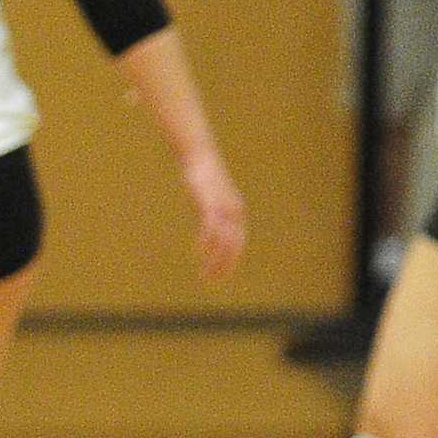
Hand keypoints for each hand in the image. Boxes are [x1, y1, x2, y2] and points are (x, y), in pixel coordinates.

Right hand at [181, 151, 246, 281]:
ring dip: (215, 259)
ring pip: (224, 239)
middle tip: (212, 281)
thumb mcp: (212, 197)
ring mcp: (223, 207)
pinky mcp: (210, 202)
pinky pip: (211, 226)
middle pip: (234, 245)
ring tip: (205, 274)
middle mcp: (234, 211)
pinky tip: (199, 253)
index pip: (238, 242)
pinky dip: (207, 241)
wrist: (200, 157)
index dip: (231, 260)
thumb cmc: (205, 178)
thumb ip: (214, 212)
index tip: (221, 276)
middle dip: (224, 265)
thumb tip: (213, 224)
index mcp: (236, 212)